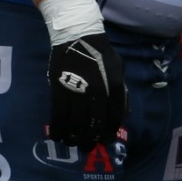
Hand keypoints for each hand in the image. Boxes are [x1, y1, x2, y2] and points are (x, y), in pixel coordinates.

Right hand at [48, 32, 127, 149]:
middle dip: (91, 141)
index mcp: (115, 88)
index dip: (109, 134)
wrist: (77, 35)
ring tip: (73, 142)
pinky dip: (58, 131)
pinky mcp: (59, 92)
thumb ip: (122, 91)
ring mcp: (78, 94)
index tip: (103, 140)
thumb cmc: (100, 52)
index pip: (114, 120)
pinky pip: (58, 118)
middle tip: (87, 145)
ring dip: (74, 139)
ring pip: (76, 127)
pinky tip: (58, 136)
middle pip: (94, 128)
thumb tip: (123, 115)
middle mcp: (98, 94)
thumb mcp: (118, 68)